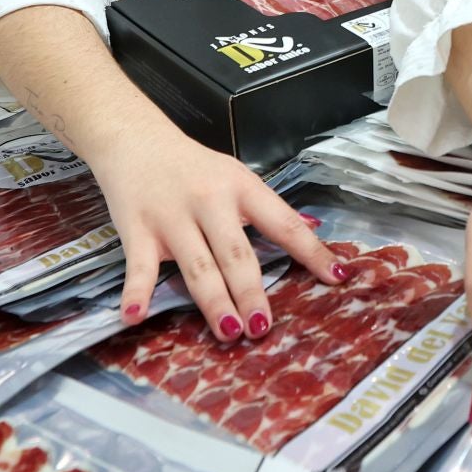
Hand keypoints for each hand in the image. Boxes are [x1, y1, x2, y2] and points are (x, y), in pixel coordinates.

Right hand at [90, 123, 343, 342]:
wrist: (135, 140)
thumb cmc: (193, 166)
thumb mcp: (236, 177)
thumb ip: (268, 209)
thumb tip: (311, 229)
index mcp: (242, 188)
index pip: (282, 223)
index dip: (310, 251)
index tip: (335, 277)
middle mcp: (210, 202)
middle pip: (235, 253)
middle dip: (251, 291)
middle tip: (263, 327)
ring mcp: (172, 218)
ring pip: (197, 265)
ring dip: (213, 301)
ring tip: (229, 331)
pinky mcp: (137, 230)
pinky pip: (139, 266)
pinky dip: (136, 292)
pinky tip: (136, 317)